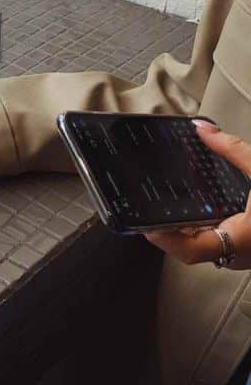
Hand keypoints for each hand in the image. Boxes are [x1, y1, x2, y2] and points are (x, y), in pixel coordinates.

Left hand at [144, 121, 250, 268]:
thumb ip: (233, 150)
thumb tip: (202, 129)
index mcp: (244, 239)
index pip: (191, 251)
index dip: (164, 239)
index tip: (144, 223)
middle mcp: (241, 254)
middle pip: (192, 249)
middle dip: (168, 231)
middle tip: (146, 208)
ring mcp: (246, 254)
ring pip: (206, 247)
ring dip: (185, 230)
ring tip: (163, 205)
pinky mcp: (250, 247)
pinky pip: (220, 241)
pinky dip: (204, 226)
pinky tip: (197, 208)